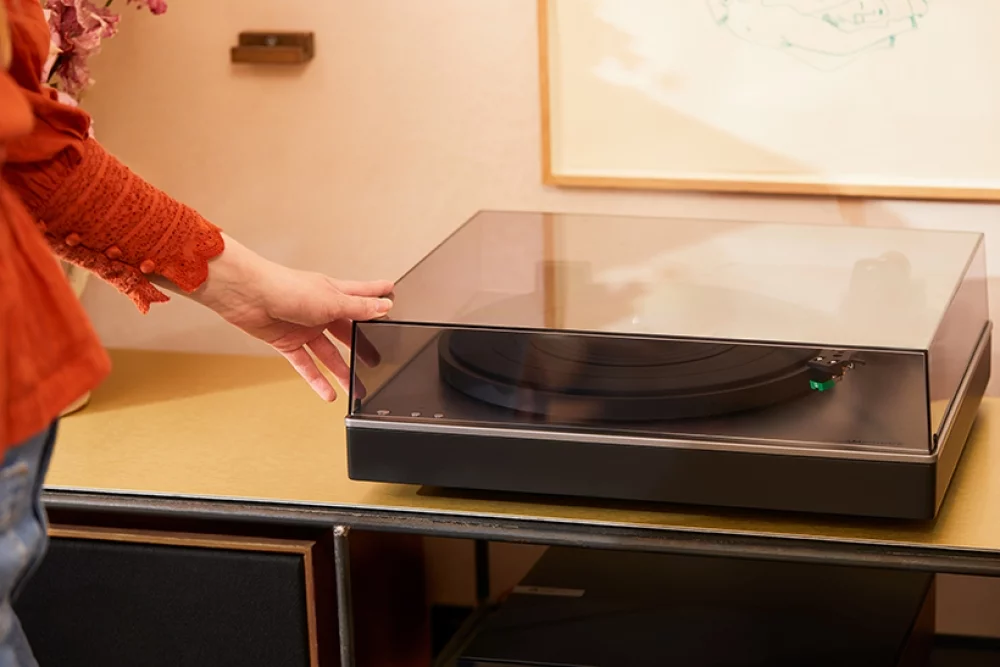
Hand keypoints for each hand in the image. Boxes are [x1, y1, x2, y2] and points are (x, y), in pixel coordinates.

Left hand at [179, 235, 394, 400]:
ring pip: (329, 353)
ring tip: (357, 388)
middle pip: (347, 331)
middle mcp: (320, 310)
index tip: (392, 295)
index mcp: (333, 293)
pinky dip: (317, 380)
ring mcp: (304, 327)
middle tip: (376, 359)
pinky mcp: (287, 342)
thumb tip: (384, 306)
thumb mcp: (331, 300)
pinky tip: (327, 393)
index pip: (362, 294)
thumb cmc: (284, 287)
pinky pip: (306, 365)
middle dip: (362, 345)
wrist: (247, 295)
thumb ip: (359, 308)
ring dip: (342, 371)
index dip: (378, 295)